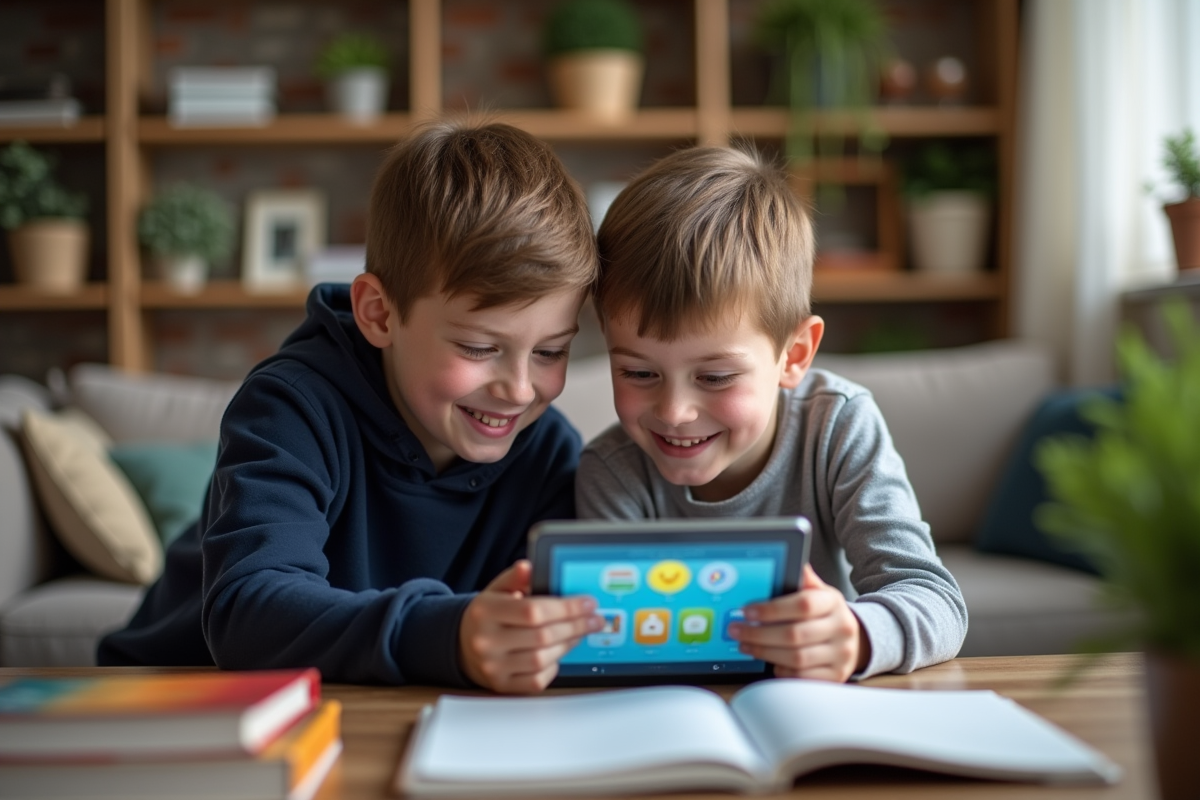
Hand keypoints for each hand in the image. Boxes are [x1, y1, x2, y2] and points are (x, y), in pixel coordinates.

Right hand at [459, 560, 602, 693]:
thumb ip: (514, 578)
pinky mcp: (501, 685)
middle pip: (543, 636)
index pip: (533, 610)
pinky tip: (557, 652)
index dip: (566, 607)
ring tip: (578, 632)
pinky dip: (553, 666)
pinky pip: (537, 680)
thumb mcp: (495, 590)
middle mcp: (486, 641)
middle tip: (594, 619)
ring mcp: (493, 667)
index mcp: (485, 612)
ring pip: (542, 659)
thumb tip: (528, 567)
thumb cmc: (487, 615)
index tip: (588, 603)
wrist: (461, 645)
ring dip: (568, 644)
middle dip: (576, 626)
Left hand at [729, 564, 870, 681]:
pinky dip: (782, 670)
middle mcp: (841, 629)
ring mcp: (841, 655)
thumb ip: (803, 581)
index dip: (771, 609)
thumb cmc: (826, 614)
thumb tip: (794, 563)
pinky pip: (802, 677)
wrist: (856, 640)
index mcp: (833, 603)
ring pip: (796, 658)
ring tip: (745, 644)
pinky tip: (770, 661)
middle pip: (794, 634)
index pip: (802, 605)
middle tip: (736, 630)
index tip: (747, 610)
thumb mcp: (819, 593)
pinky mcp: (835, 677)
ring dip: (764, 652)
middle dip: (759, 633)